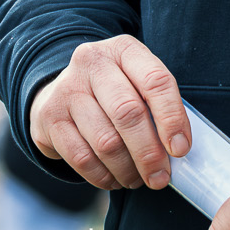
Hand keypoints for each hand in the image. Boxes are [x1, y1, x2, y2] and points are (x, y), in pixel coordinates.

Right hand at [27, 35, 191, 191]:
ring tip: (138, 180)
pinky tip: (115, 180)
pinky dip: (103, 176)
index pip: (156, 81)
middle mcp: (92, 63)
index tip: (180, 149)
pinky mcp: (48, 118)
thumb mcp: (136, 81)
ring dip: (127, 169)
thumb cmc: (113, 89)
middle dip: (149, 153)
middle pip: (128, 113)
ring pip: (105, 141)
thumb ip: (157, 106)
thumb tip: (178, 149)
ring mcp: (67, 89)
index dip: (172, 118)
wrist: (59, 89)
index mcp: (124, 49)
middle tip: (160, 177)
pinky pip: (81, 158)